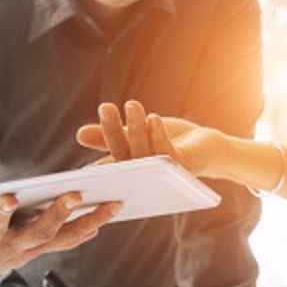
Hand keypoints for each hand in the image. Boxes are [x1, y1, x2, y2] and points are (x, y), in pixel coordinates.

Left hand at [0, 192, 121, 286]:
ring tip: (10, 198)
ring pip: (0, 230)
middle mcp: (17, 248)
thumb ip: (59, 235)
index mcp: (36, 246)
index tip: (116, 203)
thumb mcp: (33, 245)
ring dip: (5, 213)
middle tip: (74, 195)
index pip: (71, 235)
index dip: (95, 221)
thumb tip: (95, 230)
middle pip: (41, 232)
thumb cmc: (2, 247)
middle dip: (58, 214)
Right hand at [76, 100, 231, 178]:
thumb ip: (108, 137)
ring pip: (145, 155)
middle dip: (113, 131)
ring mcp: (163, 177)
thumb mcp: (134, 135)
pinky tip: (153, 118)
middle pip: (123, 158)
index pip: (106, 169)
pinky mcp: (184, 168)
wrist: (207, 149)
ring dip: (137, 128)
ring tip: (132, 104)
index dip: (94, 153)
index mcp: (129, 178)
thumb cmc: (167, 142)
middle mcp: (144, 183)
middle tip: (105, 107)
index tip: (80, 135)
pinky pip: (168, 154)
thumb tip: (79, 135)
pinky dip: (159, 136)